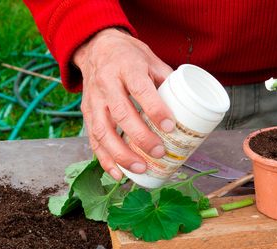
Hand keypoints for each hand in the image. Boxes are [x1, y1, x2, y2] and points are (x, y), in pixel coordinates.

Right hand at [73, 28, 174, 179]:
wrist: (97, 48)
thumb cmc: (129, 56)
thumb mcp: (151, 60)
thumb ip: (167, 82)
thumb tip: (189, 109)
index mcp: (127, 67)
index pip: (140, 89)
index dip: (155, 109)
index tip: (170, 127)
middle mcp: (107, 83)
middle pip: (121, 114)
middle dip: (141, 137)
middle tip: (159, 152)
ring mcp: (94, 100)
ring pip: (103, 131)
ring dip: (121, 154)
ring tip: (140, 168)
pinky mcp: (87, 113)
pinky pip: (93, 139)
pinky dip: (104, 159)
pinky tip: (118, 173)